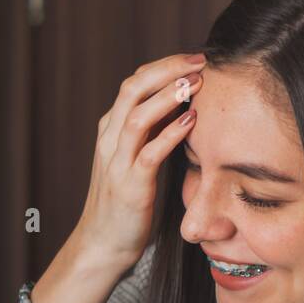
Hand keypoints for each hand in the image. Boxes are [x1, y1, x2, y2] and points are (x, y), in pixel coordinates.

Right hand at [77, 51, 205, 268]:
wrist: (103, 243)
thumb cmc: (126, 202)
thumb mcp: (135, 158)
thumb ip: (151, 133)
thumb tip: (182, 105)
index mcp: (111, 129)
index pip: (134, 83)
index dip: (164, 66)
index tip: (193, 59)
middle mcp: (110, 139)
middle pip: (133, 88)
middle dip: (168, 69)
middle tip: (200, 61)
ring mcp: (117, 162)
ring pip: (138, 116)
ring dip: (169, 96)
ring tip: (197, 83)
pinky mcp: (130, 186)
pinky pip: (150, 153)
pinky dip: (171, 134)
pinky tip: (192, 122)